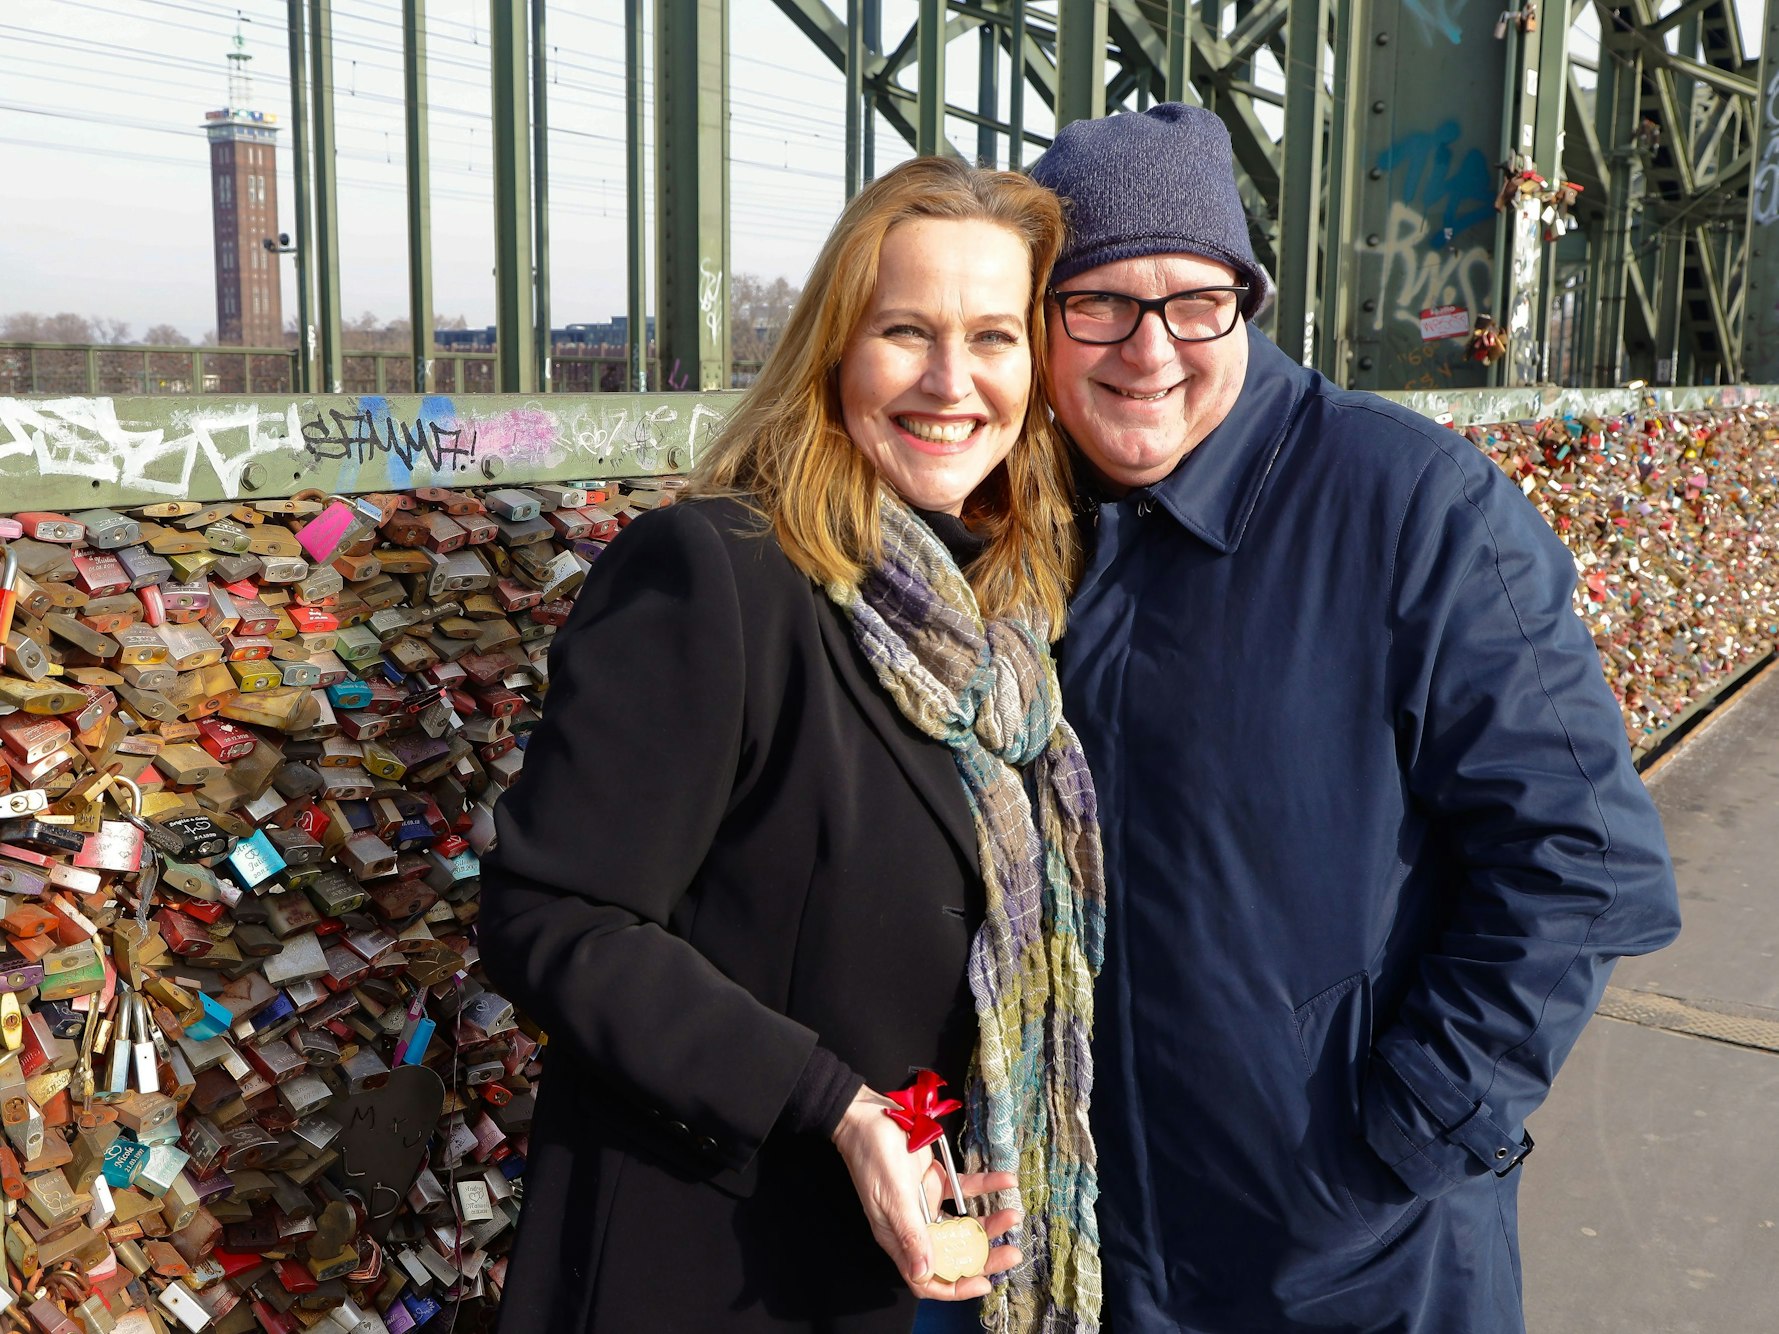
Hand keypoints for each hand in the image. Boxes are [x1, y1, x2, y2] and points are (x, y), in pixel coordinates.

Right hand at [831, 1087, 1023, 1299]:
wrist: (868, 1116)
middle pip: (953, 1253)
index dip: (954, 1287)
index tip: (983, 1283)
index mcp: (898, 1239)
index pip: (927, 1278)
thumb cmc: (873, 1157)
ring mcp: (927, 1203)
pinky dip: (986, 1186)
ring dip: (989, 1222)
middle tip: (1012, 1253)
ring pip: (964, 1224)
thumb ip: (910, 1234)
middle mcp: (915, 1226)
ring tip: (1012, 1215)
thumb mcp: (893, 1197)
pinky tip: (1006, 1180)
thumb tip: (923, 1273)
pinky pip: (965, 1189)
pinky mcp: (935, 1180)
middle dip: (983, 1256)